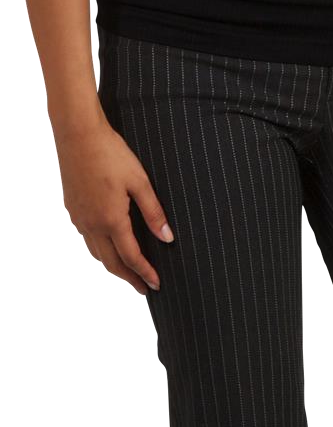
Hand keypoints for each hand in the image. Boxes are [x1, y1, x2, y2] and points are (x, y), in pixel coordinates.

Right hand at [56, 115, 175, 296]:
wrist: (77, 135)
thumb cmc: (112, 154)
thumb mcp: (140, 182)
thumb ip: (154, 212)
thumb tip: (168, 239)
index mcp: (111, 220)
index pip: (131, 258)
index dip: (145, 273)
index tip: (156, 285)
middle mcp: (91, 225)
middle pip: (111, 263)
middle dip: (129, 279)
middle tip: (144, 290)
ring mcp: (78, 219)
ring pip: (96, 254)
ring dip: (113, 268)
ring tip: (128, 276)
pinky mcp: (71, 210)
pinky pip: (86, 240)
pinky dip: (100, 252)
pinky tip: (108, 249)